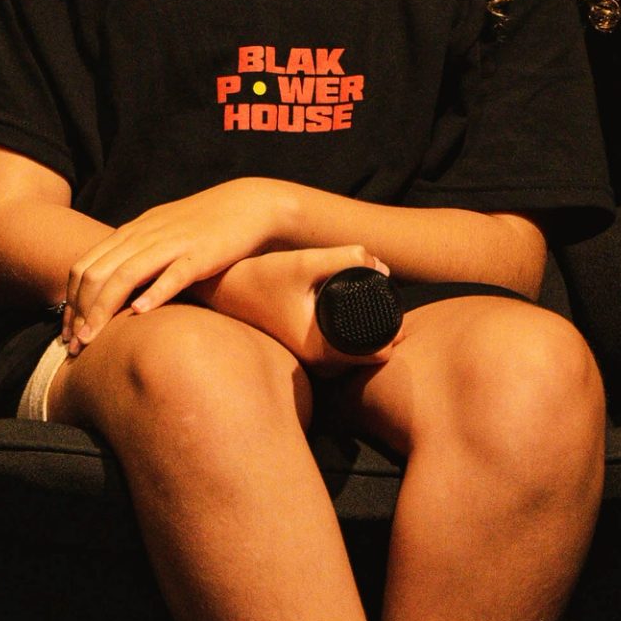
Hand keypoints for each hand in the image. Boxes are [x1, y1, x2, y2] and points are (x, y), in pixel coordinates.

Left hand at [61, 179, 292, 346]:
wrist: (247, 205)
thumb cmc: (201, 227)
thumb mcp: (158, 236)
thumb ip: (133, 256)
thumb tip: (108, 291)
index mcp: (131, 232)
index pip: (85, 267)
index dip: (70, 302)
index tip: (68, 333)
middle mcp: (145, 235)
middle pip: (98, 273)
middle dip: (81, 312)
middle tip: (75, 346)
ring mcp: (172, 243)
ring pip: (126, 274)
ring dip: (104, 309)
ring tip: (93, 339)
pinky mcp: (202, 253)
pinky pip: (174, 273)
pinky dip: (155, 292)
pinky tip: (141, 313)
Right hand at [199, 245, 400, 371]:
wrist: (220, 291)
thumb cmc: (258, 278)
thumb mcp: (303, 264)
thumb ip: (343, 258)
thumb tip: (379, 264)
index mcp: (320, 351)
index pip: (377, 355)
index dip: (395, 333)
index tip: (399, 311)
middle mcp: (315, 362)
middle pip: (368, 355)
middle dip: (384, 332)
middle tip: (390, 302)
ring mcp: (307, 358)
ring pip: (352, 353)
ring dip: (366, 334)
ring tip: (372, 301)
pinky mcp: (302, 349)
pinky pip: (337, 349)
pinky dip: (349, 335)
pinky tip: (350, 309)